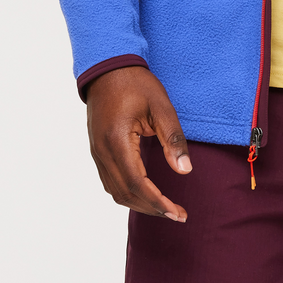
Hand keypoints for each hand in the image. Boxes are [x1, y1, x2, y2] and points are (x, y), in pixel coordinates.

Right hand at [86, 65, 191, 220]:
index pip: (138, 184)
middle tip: (177, 214)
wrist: (107, 68)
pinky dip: (128, 193)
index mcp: (117, 141)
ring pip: (116, 191)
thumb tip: (185, 171)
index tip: (178, 213)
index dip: (159, 203)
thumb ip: (172, 138)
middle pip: (125, 194)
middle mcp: (103, 152)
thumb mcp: (161, 106)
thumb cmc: (135, 83)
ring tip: (164, 208)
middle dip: (152, 208)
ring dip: (139, 204)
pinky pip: (110, 181)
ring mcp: (97, 152)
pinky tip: (145, 193)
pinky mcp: (97, 150)